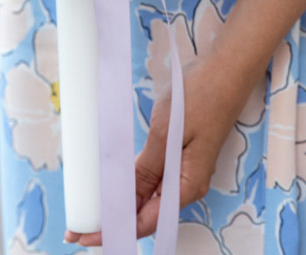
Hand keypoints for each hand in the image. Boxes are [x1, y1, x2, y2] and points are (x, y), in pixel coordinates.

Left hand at [65, 49, 255, 245]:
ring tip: (92, 207)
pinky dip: (133, 182)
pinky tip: (115, 181)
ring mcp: (185, 168)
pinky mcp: (182, 153)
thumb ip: (146, 170)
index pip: (145, 222)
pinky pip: (155, 176)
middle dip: (113, 220)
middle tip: (79, 226)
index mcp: (187, 186)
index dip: (113, 231)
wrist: (226, 69)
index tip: (83, 236)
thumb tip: (126, 200)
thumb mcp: (166, 134)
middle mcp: (187, 184)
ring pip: (149, 195)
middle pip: (146, 213)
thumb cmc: (200, 97)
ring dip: (122, 202)